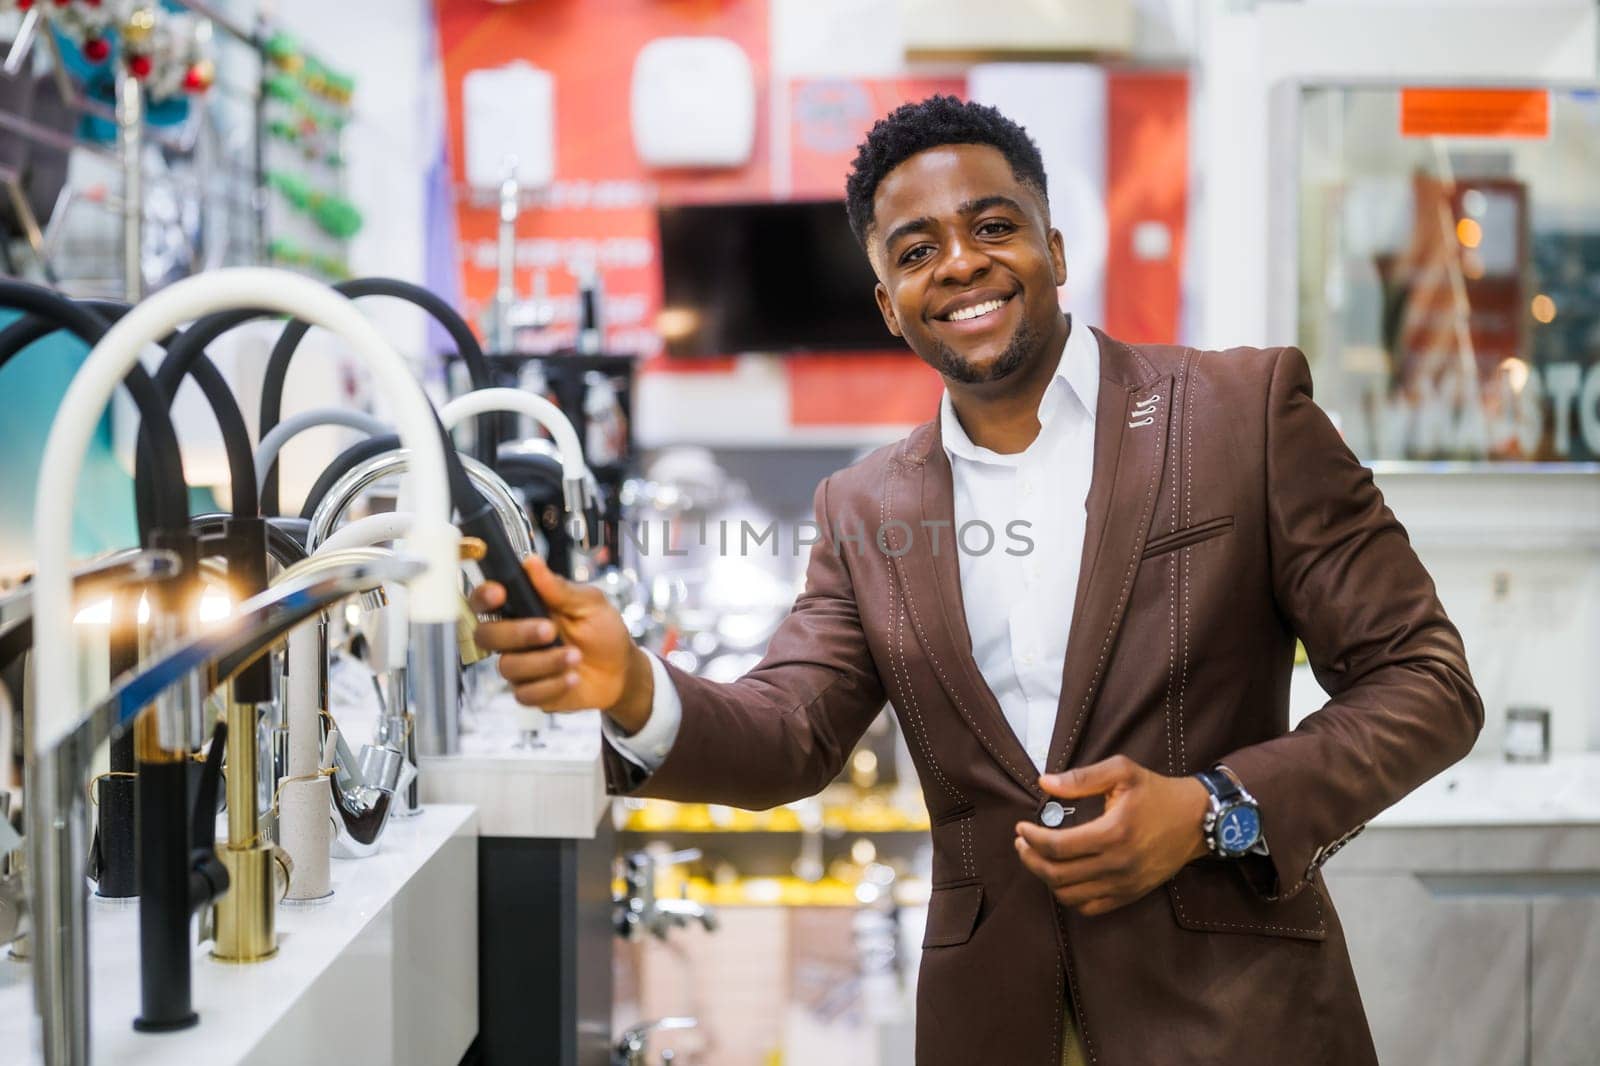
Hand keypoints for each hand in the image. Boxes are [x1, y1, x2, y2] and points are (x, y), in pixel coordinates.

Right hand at [469, 554, 654, 732]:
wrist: (622, 671)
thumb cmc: (603, 631)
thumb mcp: (589, 604)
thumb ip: (559, 588)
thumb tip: (531, 562)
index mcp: (524, 609)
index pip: (486, 600)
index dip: (483, 597)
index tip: (499, 594)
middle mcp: (515, 637)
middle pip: (486, 636)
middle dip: (518, 633)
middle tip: (550, 630)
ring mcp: (520, 666)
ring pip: (508, 667)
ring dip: (545, 662)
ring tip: (575, 656)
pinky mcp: (530, 692)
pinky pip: (525, 694)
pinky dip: (551, 685)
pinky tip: (572, 678)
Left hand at [1013, 755, 1209, 916]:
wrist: (1197, 820)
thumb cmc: (1157, 792)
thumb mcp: (1122, 772)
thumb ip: (1081, 778)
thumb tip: (1043, 783)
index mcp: (1113, 833)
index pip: (1057, 847)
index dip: (1031, 838)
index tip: (1021, 827)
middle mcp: (1118, 864)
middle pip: (1057, 874)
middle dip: (1030, 859)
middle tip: (1022, 842)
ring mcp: (1124, 884)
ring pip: (1069, 895)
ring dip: (1046, 878)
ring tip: (1038, 857)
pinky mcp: (1130, 894)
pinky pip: (1089, 907)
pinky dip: (1069, 896)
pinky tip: (1063, 876)